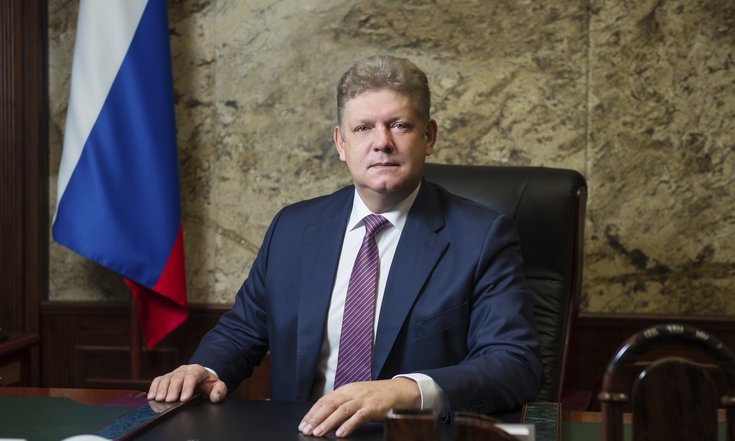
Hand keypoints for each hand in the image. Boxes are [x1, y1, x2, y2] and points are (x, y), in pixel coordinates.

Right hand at [147, 364, 227, 402]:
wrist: (202, 379)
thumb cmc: (208, 384)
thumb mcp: (218, 386)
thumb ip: (220, 391)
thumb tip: (215, 397)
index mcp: (198, 370)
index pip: (192, 376)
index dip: (187, 387)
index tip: (184, 398)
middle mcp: (184, 370)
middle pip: (177, 377)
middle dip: (173, 389)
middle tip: (169, 400)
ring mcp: (174, 373)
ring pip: (166, 378)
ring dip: (161, 389)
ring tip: (159, 399)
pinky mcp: (167, 377)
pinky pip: (158, 380)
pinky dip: (153, 387)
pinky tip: (151, 396)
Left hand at [298, 378, 420, 437]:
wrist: (396, 390)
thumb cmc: (373, 396)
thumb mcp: (355, 395)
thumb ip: (341, 403)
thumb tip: (322, 416)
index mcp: (345, 390)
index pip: (324, 400)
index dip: (312, 412)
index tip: (303, 423)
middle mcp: (352, 393)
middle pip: (330, 404)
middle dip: (316, 418)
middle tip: (306, 430)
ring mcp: (363, 399)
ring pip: (342, 410)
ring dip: (328, 422)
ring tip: (319, 433)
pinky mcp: (373, 407)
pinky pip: (359, 416)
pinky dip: (349, 425)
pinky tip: (341, 433)